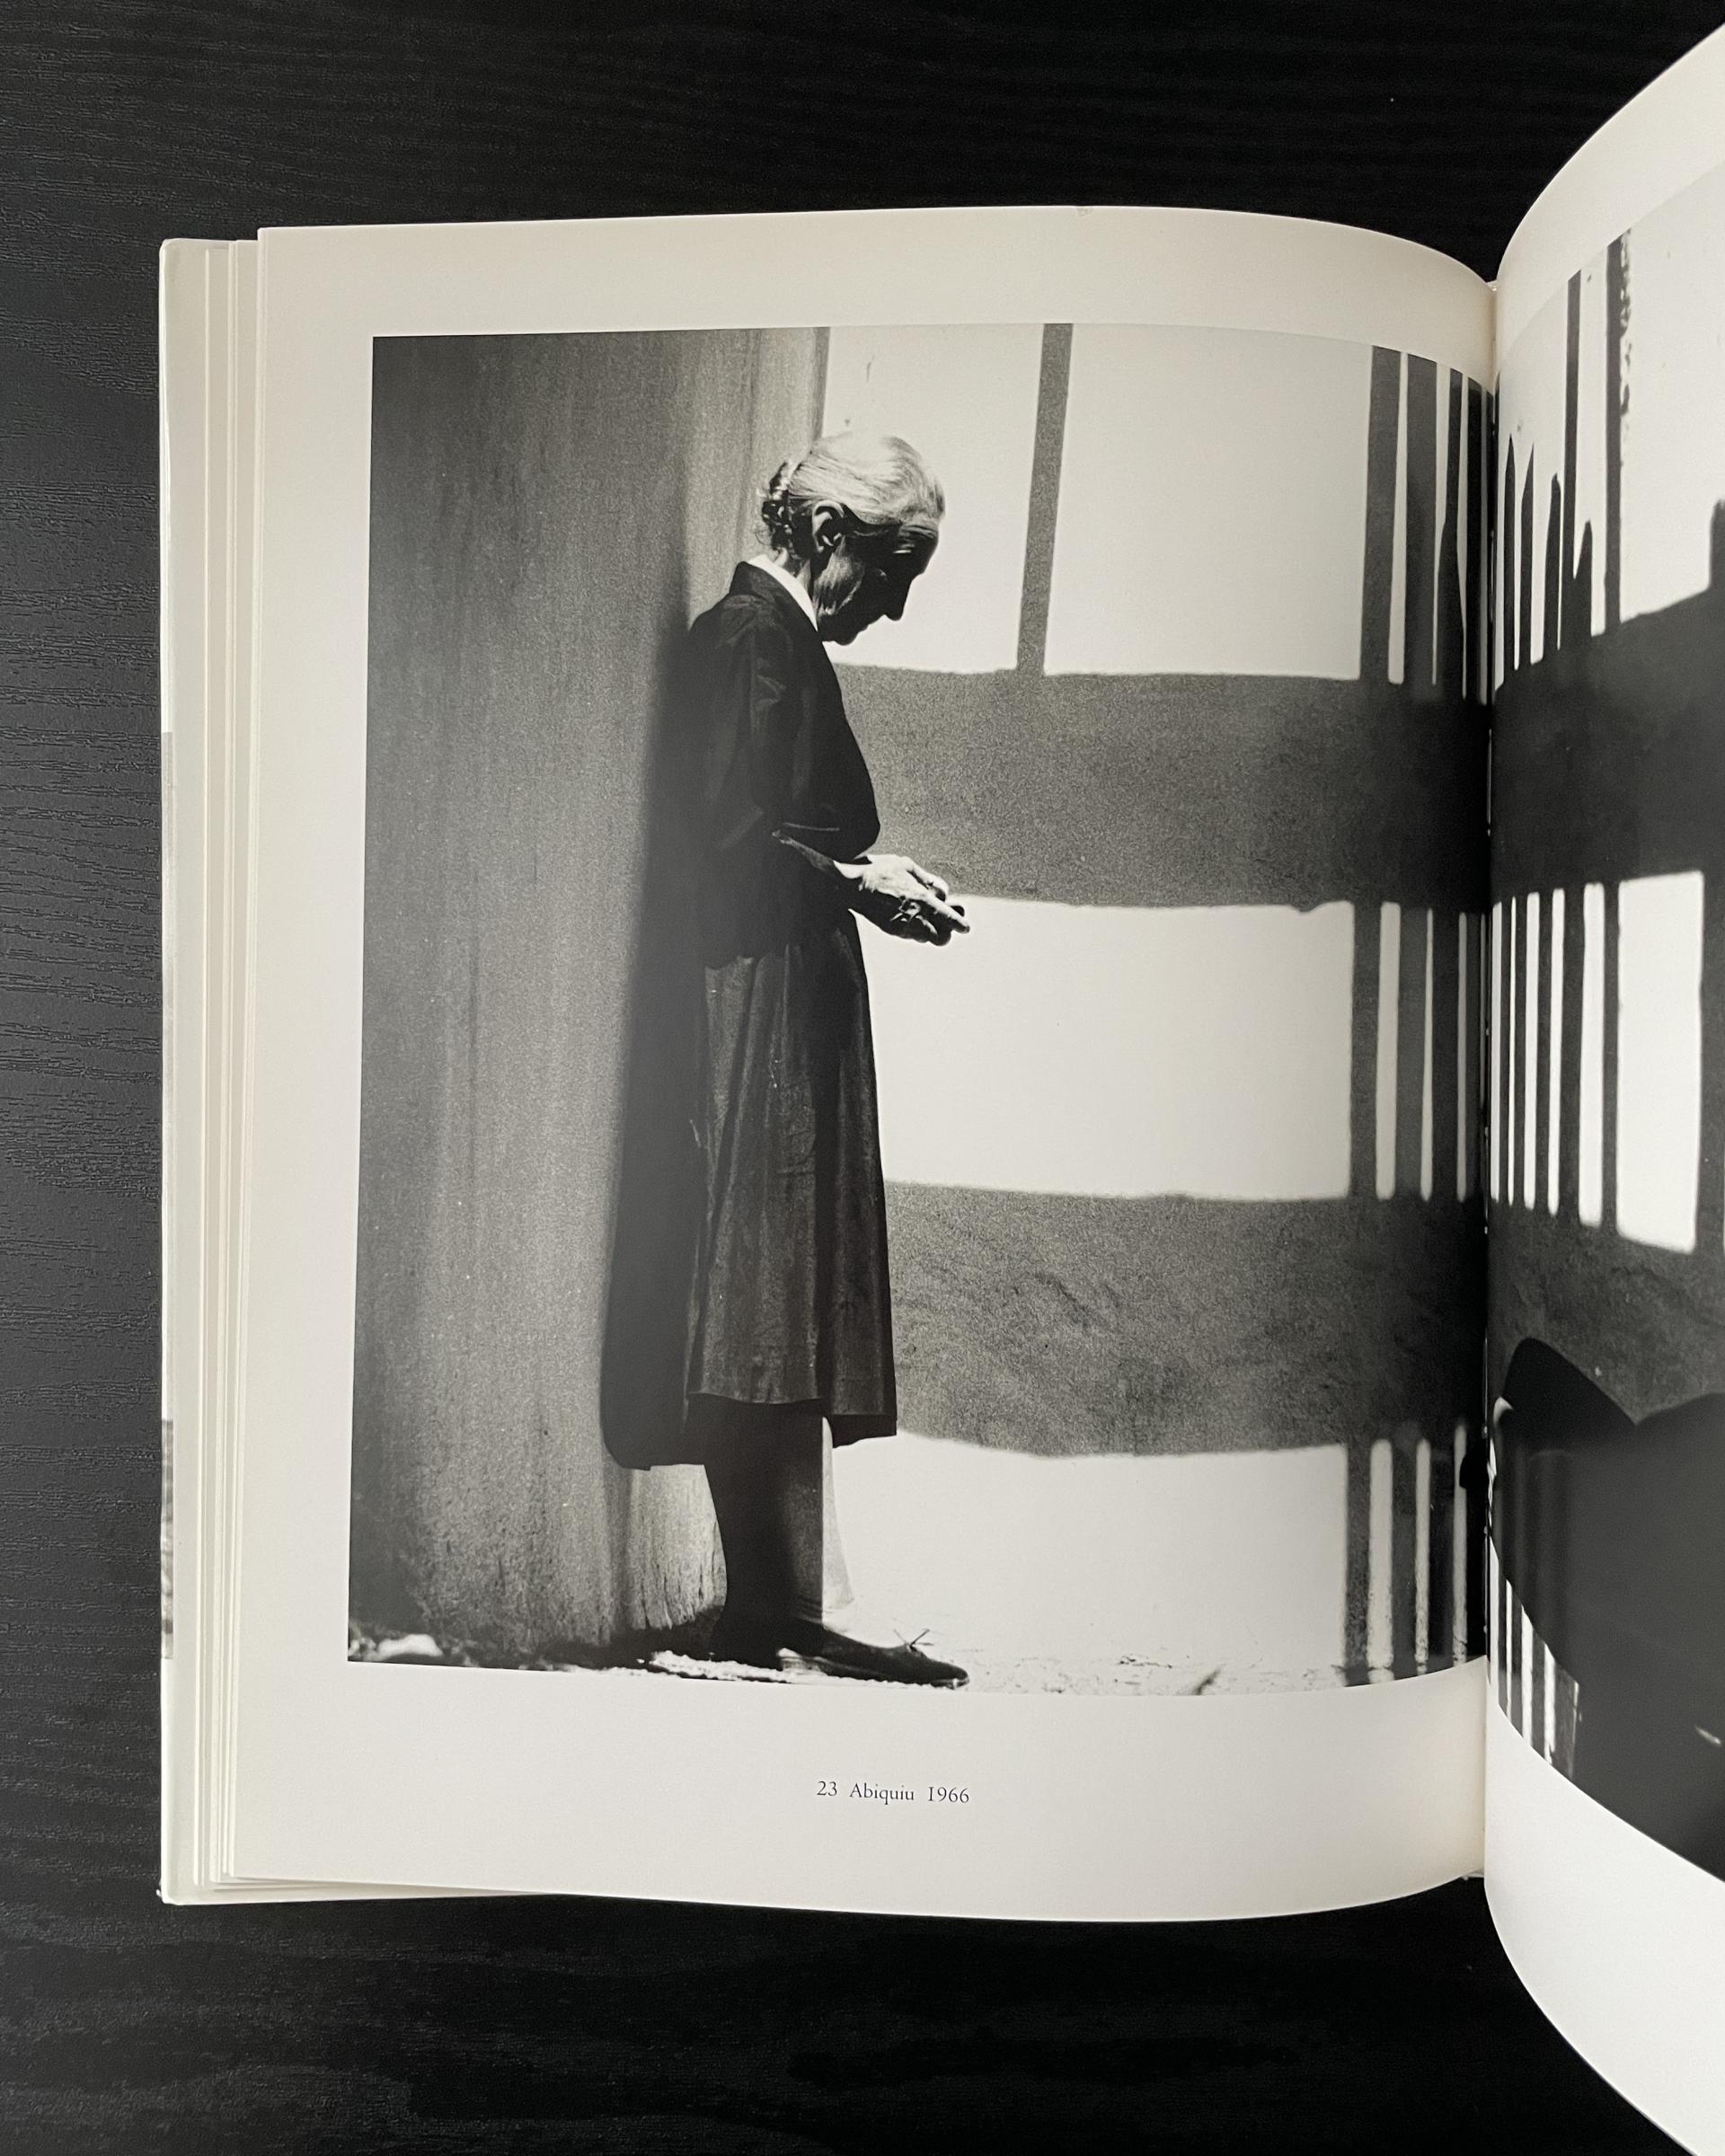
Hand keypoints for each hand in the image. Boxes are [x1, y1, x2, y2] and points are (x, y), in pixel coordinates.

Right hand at [848, 855, 968, 943]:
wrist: (851, 885)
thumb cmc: (879, 871)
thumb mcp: (907, 865)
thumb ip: (929, 879)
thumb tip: (942, 891)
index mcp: (922, 900)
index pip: (949, 919)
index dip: (960, 924)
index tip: (965, 927)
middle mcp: (914, 918)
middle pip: (941, 939)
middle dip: (946, 933)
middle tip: (945, 923)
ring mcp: (902, 927)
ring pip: (925, 939)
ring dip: (929, 931)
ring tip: (925, 917)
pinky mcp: (891, 931)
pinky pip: (910, 936)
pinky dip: (915, 930)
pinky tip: (910, 917)